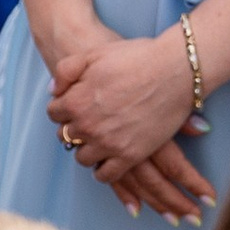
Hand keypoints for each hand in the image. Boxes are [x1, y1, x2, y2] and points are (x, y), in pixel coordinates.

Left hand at [46, 34, 214, 222]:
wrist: (175, 70)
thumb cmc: (136, 58)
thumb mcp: (93, 54)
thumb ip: (66, 72)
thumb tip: (53, 92)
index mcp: (76, 102)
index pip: (53, 114)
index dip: (63, 107)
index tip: (75, 105)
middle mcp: (88, 126)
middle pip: (65, 135)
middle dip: (73, 127)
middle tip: (88, 120)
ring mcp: (109, 143)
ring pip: (82, 157)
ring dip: (86, 149)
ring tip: (98, 139)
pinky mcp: (131, 155)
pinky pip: (106, 175)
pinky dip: (103, 170)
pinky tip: (108, 158)